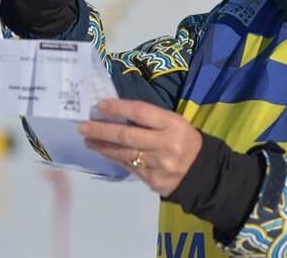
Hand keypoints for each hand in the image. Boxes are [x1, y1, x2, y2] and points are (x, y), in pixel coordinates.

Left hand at [78, 98, 202, 196]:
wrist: (203, 173)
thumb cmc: (184, 140)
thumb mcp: (174, 123)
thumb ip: (150, 119)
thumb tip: (116, 114)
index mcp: (173, 124)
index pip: (140, 112)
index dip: (118, 108)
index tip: (99, 105)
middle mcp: (165, 144)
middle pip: (127, 136)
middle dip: (101, 130)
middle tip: (83, 126)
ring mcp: (158, 165)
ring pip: (124, 154)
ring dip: (102, 146)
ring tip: (87, 140)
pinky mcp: (153, 181)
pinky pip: (129, 167)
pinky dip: (114, 158)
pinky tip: (103, 152)